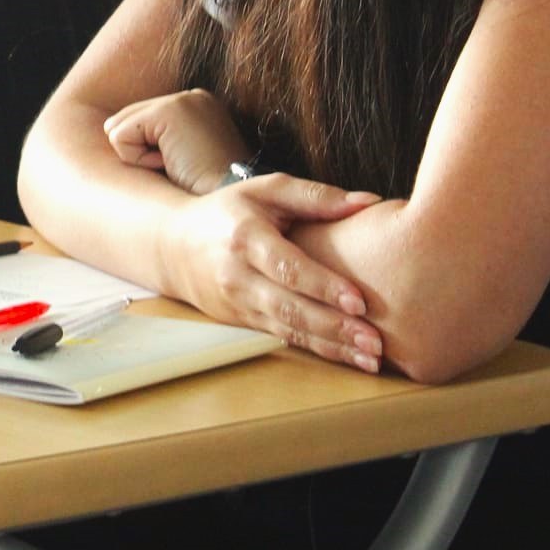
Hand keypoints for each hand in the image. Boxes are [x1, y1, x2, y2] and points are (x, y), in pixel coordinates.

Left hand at [105, 88, 249, 192]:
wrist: (228, 202)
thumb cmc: (202, 195)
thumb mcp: (179, 161)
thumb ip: (155, 141)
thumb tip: (110, 130)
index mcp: (196, 106)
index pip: (137, 120)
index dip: (146, 154)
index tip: (182, 167)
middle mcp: (190, 96)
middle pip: (123, 120)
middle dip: (139, 153)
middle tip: (178, 167)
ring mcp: (181, 99)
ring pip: (118, 128)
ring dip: (140, 157)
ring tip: (176, 165)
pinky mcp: (168, 111)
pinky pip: (120, 136)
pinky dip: (138, 159)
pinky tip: (171, 163)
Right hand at [170, 175, 386, 372]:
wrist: (175, 246)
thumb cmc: (228, 213)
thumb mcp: (265, 191)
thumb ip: (315, 196)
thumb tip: (369, 202)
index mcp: (245, 237)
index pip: (286, 267)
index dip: (322, 286)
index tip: (358, 301)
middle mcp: (238, 276)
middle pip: (289, 307)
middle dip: (334, 327)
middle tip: (374, 340)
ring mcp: (238, 304)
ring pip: (289, 330)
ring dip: (332, 347)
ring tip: (370, 358)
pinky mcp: (242, 322)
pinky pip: (283, 338)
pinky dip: (318, 350)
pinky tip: (348, 357)